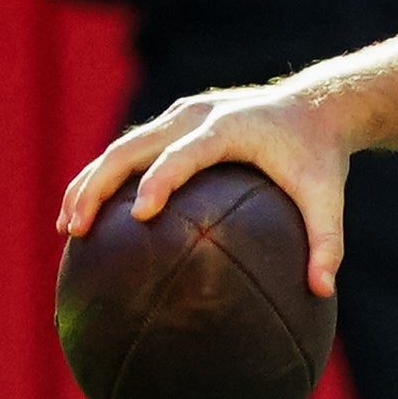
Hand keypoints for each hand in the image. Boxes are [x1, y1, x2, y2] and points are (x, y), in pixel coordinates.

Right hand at [59, 84, 353, 296]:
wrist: (317, 106)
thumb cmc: (320, 157)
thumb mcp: (329, 198)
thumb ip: (328, 243)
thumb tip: (323, 292)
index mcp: (230, 127)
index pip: (186, 153)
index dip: (160, 180)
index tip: (140, 214)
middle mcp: (197, 114)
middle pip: (132, 146)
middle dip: (99, 186)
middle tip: (77, 230)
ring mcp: (181, 114)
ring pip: (121, 147)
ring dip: (89, 183)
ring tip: (68, 229)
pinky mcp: (174, 121)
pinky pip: (130, 149)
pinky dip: (104, 178)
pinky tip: (88, 218)